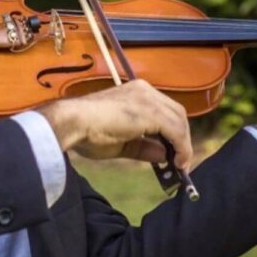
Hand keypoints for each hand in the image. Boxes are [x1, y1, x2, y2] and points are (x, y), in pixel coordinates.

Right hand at [37, 80, 193, 171]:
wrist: (72, 122)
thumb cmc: (86, 132)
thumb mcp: (121, 143)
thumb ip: (143, 147)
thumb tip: (164, 155)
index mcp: (136, 92)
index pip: (164, 110)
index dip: (173, 132)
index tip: (174, 153)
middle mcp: (145, 90)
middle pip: (176, 113)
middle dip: (182, 138)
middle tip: (181, 161)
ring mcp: (148, 99)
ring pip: (179, 121)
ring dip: (183, 145)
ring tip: (180, 165)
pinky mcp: (151, 112)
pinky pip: (176, 131)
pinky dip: (182, 147)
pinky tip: (178, 162)